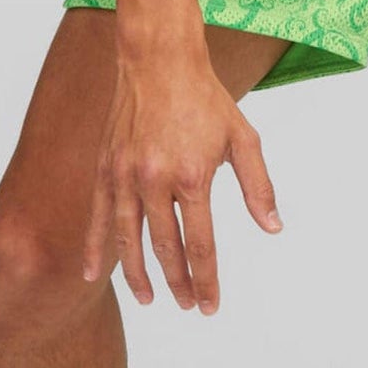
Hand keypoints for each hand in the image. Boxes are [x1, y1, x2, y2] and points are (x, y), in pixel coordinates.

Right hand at [81, 37, 282, 312]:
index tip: (211, 305)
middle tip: (189, 306)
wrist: (159, 62)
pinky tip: (93, 275)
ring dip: (138, 276)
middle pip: (166, 248)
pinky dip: (96, 248)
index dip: (207, 279)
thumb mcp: (244, 139)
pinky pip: (99, 217)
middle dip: (178, 283)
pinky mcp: (105, 169)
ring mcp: (125, 176)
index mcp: (193, 176)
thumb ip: (258, 186)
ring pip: (129, 240)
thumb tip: (273, 228)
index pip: (201, 244)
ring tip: (149, 300)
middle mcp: (155, 180)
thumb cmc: (206, 99)